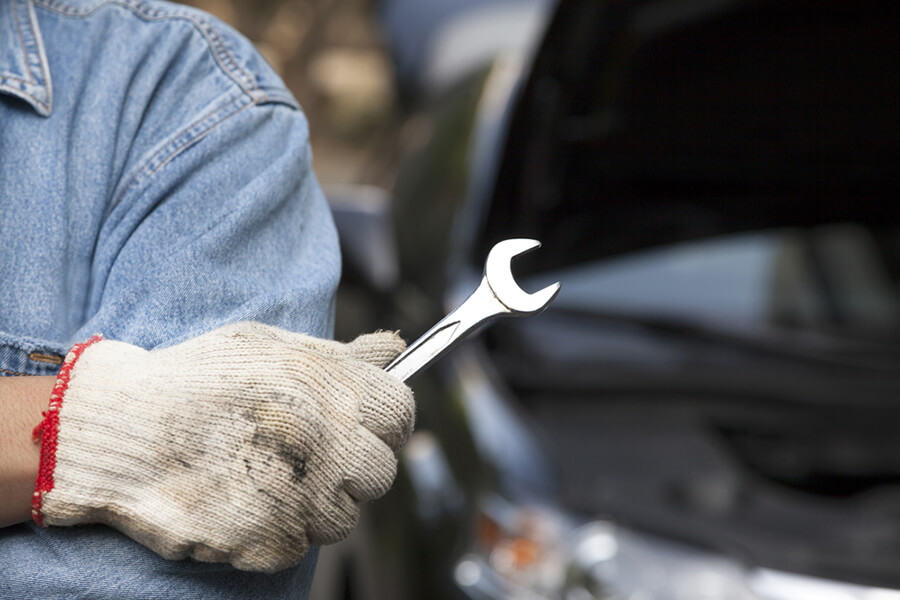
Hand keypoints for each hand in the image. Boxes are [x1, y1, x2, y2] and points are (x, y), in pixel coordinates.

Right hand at [32, 322, 413, 572]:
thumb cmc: (196, 379)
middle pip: (381, 472)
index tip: (364, 426)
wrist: (124, 428)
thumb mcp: (269, 345)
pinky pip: (300, 545)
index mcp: (329, 387)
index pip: (400, 414)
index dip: (387, 422)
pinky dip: (278, 531)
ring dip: (316, 504)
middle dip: (352, 467)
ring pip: (344, 517)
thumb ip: (339, 355)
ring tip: (267, 477)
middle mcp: (325, 439)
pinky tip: (243, 501)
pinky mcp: (271, 539)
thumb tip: (394, 348)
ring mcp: (300, 494)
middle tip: (309, 456)